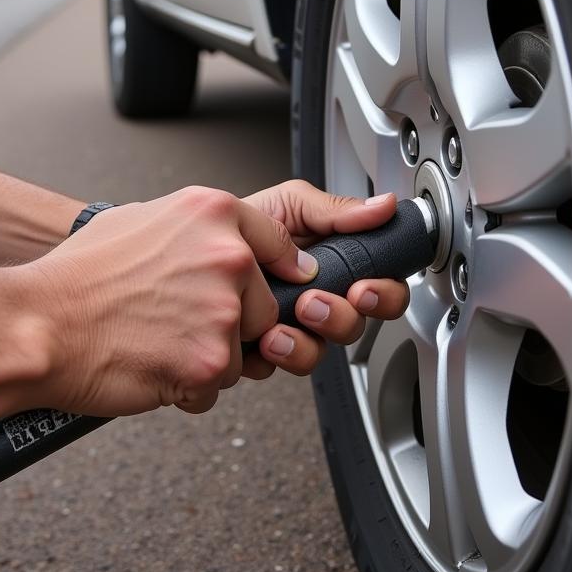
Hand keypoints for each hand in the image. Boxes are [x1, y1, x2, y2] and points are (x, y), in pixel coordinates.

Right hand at [24, 186, 320, 416]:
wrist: (39, 325)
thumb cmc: (78, 277)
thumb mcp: (141, 219)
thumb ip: (198, 228)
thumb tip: (232, 242)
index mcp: (212, 213)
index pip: (279, 244)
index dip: (279, 270)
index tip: (286, 281)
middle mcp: (227, 256)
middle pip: (264, 308)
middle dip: (230, 323)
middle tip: (175, 321)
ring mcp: (222, 311)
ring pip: (242, 352)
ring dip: (206, 357)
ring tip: (155, 342)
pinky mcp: (209, 361)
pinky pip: (215, 387)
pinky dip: (186, 388)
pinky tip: (149, 365)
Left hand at [241, 180, 409, 380]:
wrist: (188, 249)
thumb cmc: (239, 225)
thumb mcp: (289, 205)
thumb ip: (336, 210)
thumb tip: (383, 207)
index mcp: (336, 267)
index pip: (381, 289)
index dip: (383, 294)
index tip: (365, 290)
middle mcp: (319, 300)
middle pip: (356, 326)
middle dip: (340, 319)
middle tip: (314, 304)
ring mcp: (293, 328)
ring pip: (320, 352)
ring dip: (304, 343)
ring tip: (278, 327)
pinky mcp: (264, 350)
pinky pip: (280, 366)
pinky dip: (270, 356)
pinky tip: (257, 341)